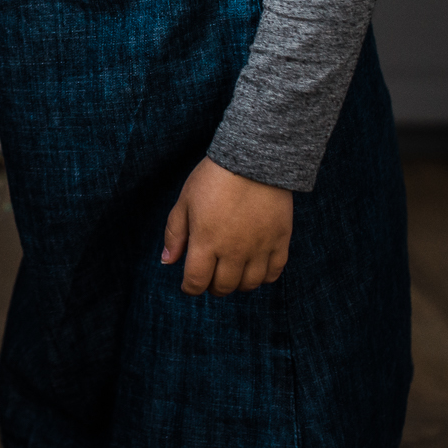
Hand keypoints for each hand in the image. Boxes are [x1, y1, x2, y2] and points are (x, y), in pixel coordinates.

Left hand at [159, 157, 292, 296]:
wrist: (254, 159)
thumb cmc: (214, 178)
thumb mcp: (185, 201)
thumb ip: (175, 234)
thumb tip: (167, 262)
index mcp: (206, 240)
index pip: (196, 281)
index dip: (190, 288)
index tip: (188, 284)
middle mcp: (233, 250)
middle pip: (223, 287)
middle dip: (212, 287)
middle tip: (210, 276)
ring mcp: (259, 247)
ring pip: (249, 284)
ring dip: (237, 284)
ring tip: (231, 272)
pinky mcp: (280, 240)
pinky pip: (274, 272)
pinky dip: (263, 277)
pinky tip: (254, 267)